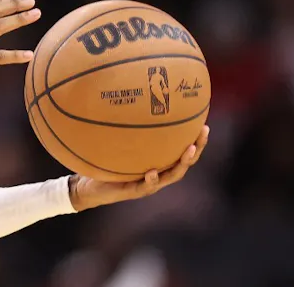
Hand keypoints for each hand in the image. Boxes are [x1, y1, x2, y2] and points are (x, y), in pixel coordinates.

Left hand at [68, 125, 209, 211]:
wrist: (89, 187)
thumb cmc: (105, 162)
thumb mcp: (116, 143)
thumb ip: (124, 130)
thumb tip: (126, 101)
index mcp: (158, 164)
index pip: (181, 152)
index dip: (196, 141)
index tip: (204, 125)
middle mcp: (157, 175)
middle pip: (183, 163)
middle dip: (196, 149)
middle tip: (202, 133)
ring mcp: (147, 185)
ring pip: (171, 176)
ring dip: (181, 164)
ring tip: (189, 150)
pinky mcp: (133, 192)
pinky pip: (145, 186)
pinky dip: (151, 180)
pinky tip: (152, 172)